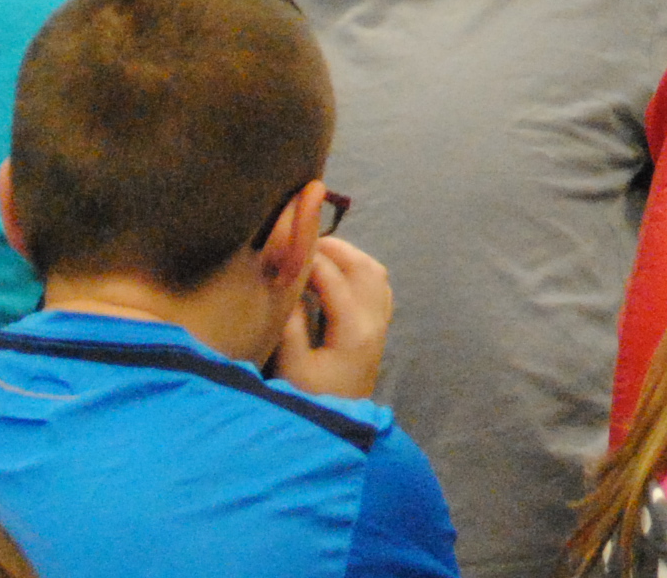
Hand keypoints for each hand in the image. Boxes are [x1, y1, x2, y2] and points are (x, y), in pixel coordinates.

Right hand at [276, 234, 393, 400]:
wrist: (336, 426)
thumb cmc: (310, 400)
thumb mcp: (291, 365)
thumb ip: (290, 323)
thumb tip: (285, 283)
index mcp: (355, 329)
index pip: (336, 280)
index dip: (312, 258)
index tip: (288, 244)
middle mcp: (375, 322)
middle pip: (365, 269)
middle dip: (337, 249)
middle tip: (305, 239)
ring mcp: (381, 325)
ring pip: (376, 275)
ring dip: (351, 258)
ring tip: (319, 252)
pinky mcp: (379, 330)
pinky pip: (378, 287)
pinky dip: (360, 271)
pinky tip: (337, 274)